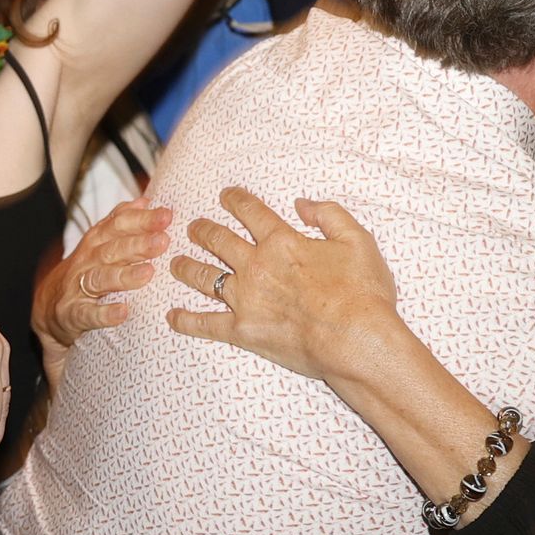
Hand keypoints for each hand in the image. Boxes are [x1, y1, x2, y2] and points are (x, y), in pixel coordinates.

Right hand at [35, 202, 170, 356]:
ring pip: (101, 278)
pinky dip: (105, 314)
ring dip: (124, 275)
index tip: (166, 216)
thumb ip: (119, 222)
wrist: (49, 307)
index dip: (141, 219)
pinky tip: (123, 312)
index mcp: (96, 241)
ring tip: (148, 273)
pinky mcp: (73, 313)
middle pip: (112, 249)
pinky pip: (88, 313)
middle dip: (138, 244)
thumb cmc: (84, 272)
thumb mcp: (98, 244)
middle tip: (163, 241)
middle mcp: (87, 261)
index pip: (117, 225)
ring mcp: (78, 287)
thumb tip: (144, 200)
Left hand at [166, 191, 407, 387]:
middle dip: (202, 230)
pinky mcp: (242, 331)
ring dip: (187, 267)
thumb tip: (301, 203)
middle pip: (219, 240)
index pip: (251, 212)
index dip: (235, 200)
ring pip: (204, 277)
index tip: (226, 195)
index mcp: (282, 241)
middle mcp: (256, 266)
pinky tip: (172, 316)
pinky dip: (186, 320)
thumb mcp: (357, 240)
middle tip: (193, 227)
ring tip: (176, 262)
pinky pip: (206, 324)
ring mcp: (245, 299)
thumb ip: (329, 214)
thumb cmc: (362, 292)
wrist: (357, 339)